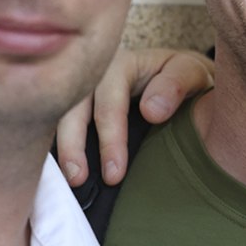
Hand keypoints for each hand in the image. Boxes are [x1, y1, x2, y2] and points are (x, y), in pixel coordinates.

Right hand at [56, 47, 214, 186]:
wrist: (177, 79)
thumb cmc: (183, 76)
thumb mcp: (190, 72)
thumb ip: (175, 85)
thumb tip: (151, 111)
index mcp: (121, 64)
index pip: (109, 99)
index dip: (110, 137)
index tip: (114, 173)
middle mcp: (93, 76)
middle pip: (73, 106)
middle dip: (73, 144)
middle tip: (78, 179)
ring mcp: (79, 92)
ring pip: (59, 115)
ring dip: (60, 147)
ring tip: (68, 180)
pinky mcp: (73, 109)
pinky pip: (58, 125)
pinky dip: (56, 146)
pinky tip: (59, 172)